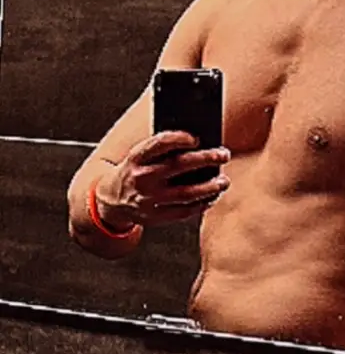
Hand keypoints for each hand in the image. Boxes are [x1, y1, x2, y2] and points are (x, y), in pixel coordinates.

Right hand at [94, 131, 231, 229]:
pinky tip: (213, 196)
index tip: (197, 137)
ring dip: (209, 187)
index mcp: (136, 158)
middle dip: (205, 159)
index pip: (158, 144)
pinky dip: (201, 204)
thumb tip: (200, 142)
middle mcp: (142, 178)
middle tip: (223, 154)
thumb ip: (162, 149)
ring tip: (224, 181)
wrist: (111, 200)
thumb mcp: (139, 156)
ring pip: (185, 193)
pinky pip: (183, 211)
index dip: (178, 139)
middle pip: (177, 166)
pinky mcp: (155, 216)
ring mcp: (148, 200)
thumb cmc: (135, 171)